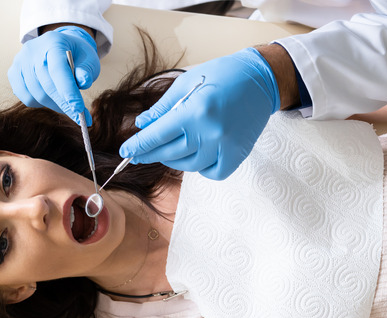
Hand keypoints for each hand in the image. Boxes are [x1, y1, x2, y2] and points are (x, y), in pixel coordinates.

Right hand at [7, 25, 98, 124]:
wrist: (58, 46)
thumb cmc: (76, 55)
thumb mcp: (88, 59)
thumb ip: (87, 70)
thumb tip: (84, 82)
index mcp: (53, 43)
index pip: (58, 70)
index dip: (68, 91)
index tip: (79, 110)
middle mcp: (32, 50)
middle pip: (46, 85)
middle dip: (64, 105)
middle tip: (81, 117)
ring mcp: (20, 61)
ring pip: (36, 94)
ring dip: (55, 105)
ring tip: (67, 104)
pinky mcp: (13, 72)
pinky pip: (26, 97)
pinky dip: (40, 103)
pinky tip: (51, 97)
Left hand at [118, 47, 279, 179]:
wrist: (260, 79)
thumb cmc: (222, 75)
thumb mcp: (187, 83)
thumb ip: (163, 107)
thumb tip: (143, 124)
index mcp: (195, 111)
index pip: (158, 135)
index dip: (139, 145)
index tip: (126, 152)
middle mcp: (209, 132)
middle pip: (170, 153)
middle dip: (151, 154)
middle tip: (138, 154)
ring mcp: (225, 146)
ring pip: (189, 165)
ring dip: (175, 160)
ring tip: (171, 149)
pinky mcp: (238, 154)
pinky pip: (212, 172)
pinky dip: (201, 167)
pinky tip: (197, 156)